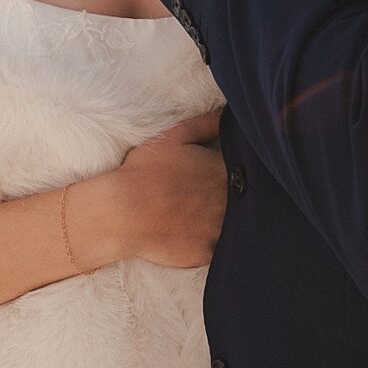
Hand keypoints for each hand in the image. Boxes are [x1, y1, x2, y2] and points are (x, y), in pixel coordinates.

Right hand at [111, 111, 227, 268]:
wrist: (122, 212)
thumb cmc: (144, 171)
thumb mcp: (173, 136)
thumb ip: (206, 123)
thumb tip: (228, 114)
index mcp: (223, 172)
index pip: (245, 172)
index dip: (236, 174)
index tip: (224, 175)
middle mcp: (228, 201)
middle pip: (242, 199)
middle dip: (233, 197)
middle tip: (209, 197)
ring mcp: (219, 229)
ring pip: (233, 225)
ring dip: (226, 221)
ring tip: (203, 217)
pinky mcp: (207, 253)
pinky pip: (218, 249)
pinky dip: (211, 243)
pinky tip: (195, 237)